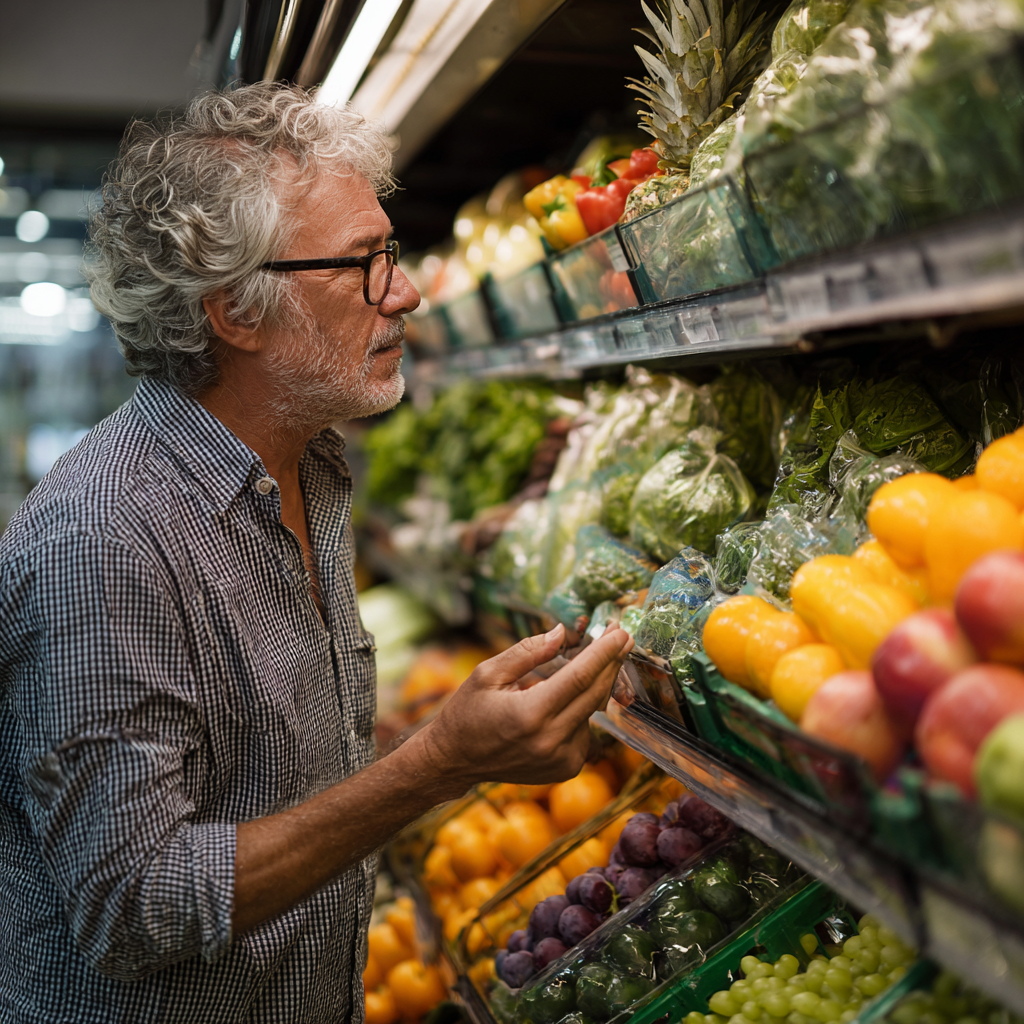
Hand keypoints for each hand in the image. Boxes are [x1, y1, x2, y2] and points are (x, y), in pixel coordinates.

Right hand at [420, 624, 633, 795]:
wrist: (454, 761)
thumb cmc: (467, 713)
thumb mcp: (487, 673)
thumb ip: (528, 652)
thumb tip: (562, 632)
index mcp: (530, 714)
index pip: (580, 676)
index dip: (604, 651)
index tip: (620, 631)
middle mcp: (551, 741)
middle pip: (595, 693)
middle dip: (611, 662)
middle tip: (620, 637)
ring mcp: (562, 759)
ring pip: (592, 711)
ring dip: (592, 686)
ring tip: (576, 669)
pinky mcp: (566, 769)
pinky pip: (585, 730)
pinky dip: (579, 711)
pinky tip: (558, 705)